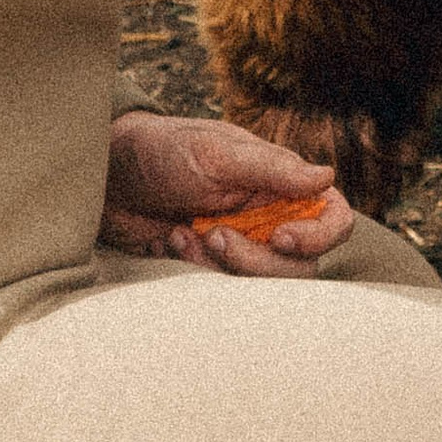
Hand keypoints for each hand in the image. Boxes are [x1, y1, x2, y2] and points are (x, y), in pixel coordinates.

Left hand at [101, 110, 354, 276]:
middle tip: (214, 237)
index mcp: (283, 183)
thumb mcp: (216, 153)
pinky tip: (171, 241)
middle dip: (256, 260)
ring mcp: (242, 246)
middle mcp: (271, 218)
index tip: (282, 238)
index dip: (321, 236)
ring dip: (221, 267)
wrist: (108, 176)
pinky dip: (197, 272)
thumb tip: (327, 177)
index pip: (333, 217)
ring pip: (262, 286)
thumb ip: (272, 169)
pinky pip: (222, 292)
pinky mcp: (211, 269)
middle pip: (300, 265)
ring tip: (184, 234)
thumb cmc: (164, 150)